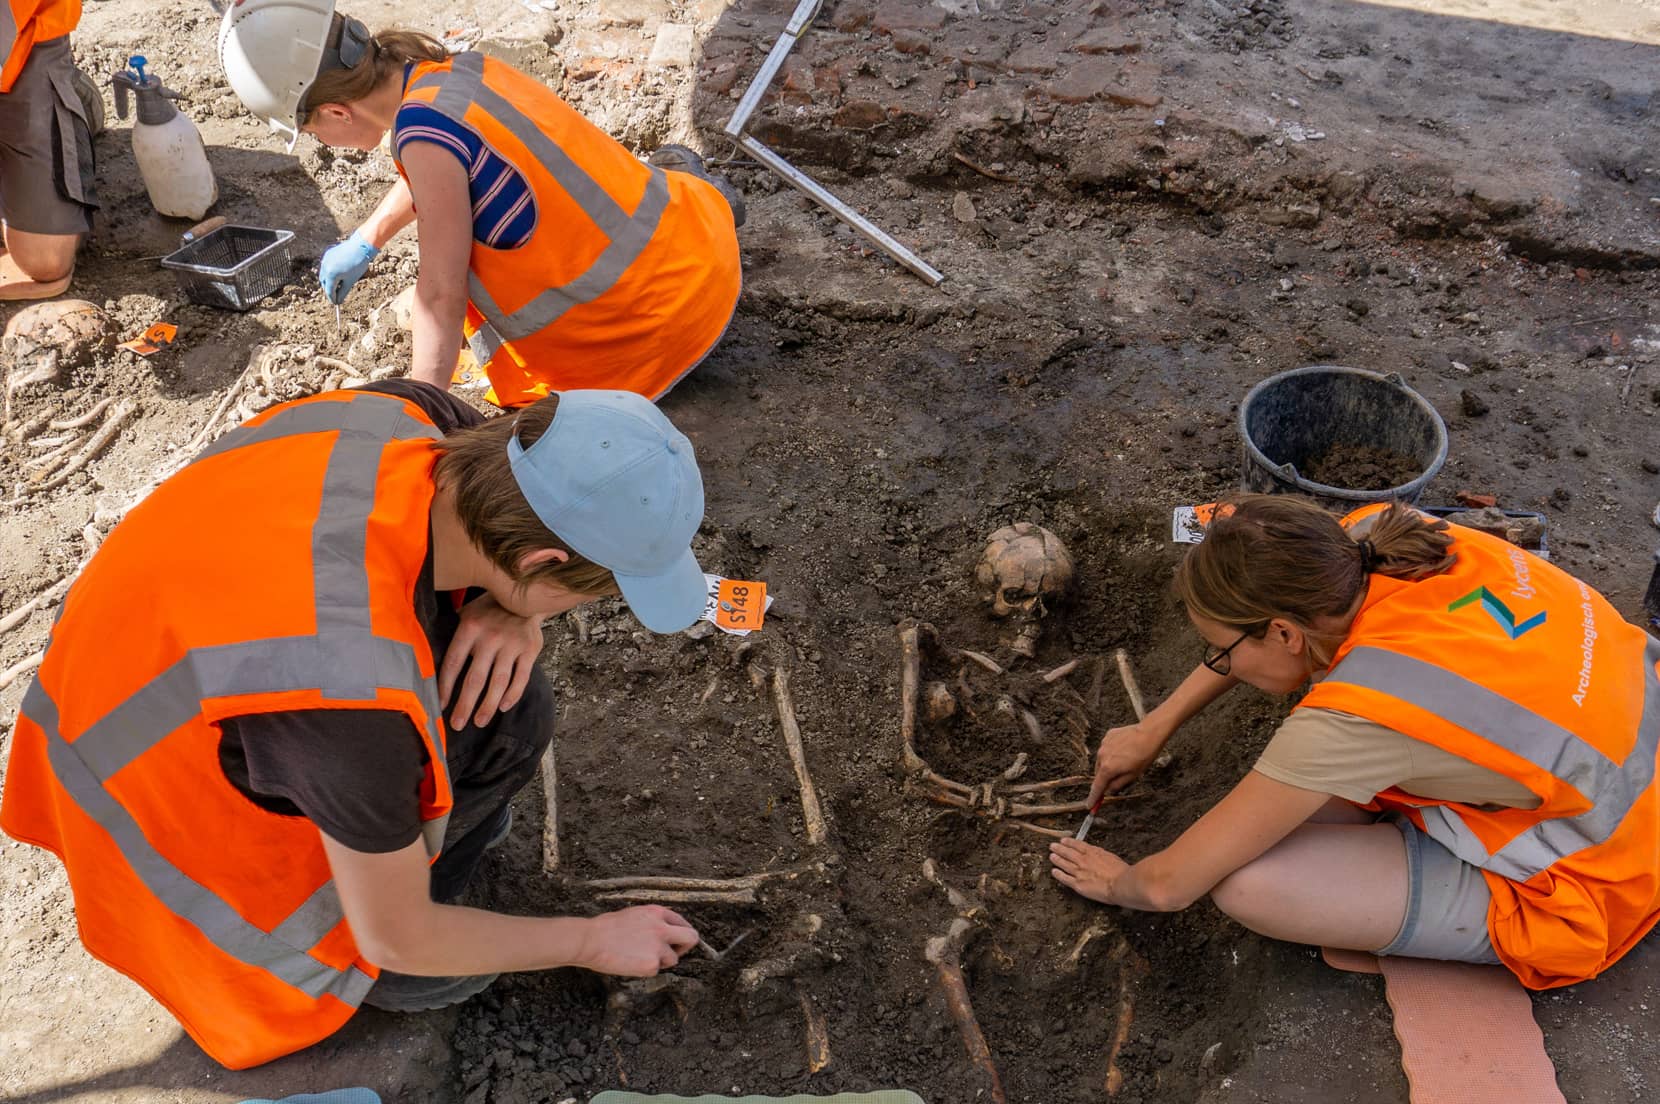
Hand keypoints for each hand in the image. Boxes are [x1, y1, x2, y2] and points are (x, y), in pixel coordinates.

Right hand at [318, 230, 379, 303]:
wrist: (361, 246)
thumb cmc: (358, 264)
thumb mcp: (350, 281)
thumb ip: (343, 292)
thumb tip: (338, 301)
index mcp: (330, 274)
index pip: (329, 290)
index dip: (332, 298)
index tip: (336, 304)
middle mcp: (325, 266)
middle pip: (324, 282)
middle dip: (330, 290)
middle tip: (337, 296)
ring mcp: (325, 259)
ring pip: (324, 274)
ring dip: (329, 281)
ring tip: (339, 285)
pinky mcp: (328, 254)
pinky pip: (326, 266)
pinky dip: (330, 272)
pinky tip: (339, 273)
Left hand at [441, 594, 544, 728]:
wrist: (525, 595)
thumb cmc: (489, 609)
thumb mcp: (467, 613)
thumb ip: (452, 634)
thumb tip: (427, 659)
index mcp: (470, 627)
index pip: (453, 664)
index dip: (445, 687)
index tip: (440, 706)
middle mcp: (491, 636)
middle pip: (475, 678)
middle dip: (465, 705)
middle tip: (458, 724)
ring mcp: (512, 644)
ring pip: (498, 682)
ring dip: (488, 705)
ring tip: (479, 721)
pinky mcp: (530, 649)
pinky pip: (521, 678)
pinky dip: (513, 695)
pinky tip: (503, 707)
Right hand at [576, 906, 699, 975]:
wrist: (591, 940)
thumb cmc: (605, 928)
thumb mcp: (633, 915)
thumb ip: (651, 922)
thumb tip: (662, 931)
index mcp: (657, 912)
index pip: (681, 921)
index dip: (679, 932)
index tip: (675, 940)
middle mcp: (662, 928)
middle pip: (691, 938)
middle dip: (685, 947)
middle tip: (675, 952)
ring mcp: (658, 947)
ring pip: (673, 959)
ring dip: (661, 961)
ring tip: (639, 958)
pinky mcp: (652, 964)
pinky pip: (655, 970)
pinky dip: (645, 970)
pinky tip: (630, 964)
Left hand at [1049, 838, 1129, 904]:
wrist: (1120, 884)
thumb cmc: (1121, 872)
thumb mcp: (1112, 857)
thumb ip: (1102, 855)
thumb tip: (1098, 854)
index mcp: (1093, 853)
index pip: (1078, 845)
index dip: (1069, 842)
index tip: (1063, 840)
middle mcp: (1084, 861)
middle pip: (1068, 853)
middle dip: (1059, 848)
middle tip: (1052, 846)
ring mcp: (1079, 872)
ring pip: (1064, 864)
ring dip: (1056, 859)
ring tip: (1051, 856)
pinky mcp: (1078, 884)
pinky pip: (1065, 878)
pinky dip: (1058, 874)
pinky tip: (1054, 871)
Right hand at [1088, 721, 1165, 805]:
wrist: (1149, 734)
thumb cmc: (1144, 756)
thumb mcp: (1133, 776)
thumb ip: (1117, 785)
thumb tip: (1108, 791)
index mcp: (1108, 768)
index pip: (1097, 787)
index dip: (1093, 798)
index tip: (1090, 806)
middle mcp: (1102, 756)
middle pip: (1099, 773)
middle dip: (1105, 778)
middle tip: (1117, 779)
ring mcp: (1103, 745)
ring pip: (1102, 760)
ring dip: (1109, 764)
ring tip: (1125, 760)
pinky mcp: (1107, 736)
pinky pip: (1106, 749)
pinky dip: (1112, 752)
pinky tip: (1124, 750)